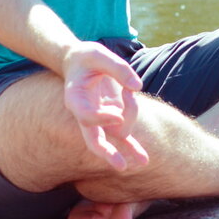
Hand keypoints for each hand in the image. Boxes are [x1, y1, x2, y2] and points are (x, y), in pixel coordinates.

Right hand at [61, 43, 148, 171]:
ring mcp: (100, 119)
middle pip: (94, 141)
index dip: (103, 119)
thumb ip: (118, 68)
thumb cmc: (86, 57)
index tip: (118, 113)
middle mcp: (85, 114)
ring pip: (119, 131)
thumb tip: (138, 87)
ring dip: (131, 114)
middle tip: (121, 165)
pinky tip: (143, 160)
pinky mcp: (112, 119)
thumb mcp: (98, 54)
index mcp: (75, 99)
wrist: (80, 62)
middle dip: (108, 153)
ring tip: (130, 90)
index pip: (86, 117)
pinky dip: (133, 148)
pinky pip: (124, 137)